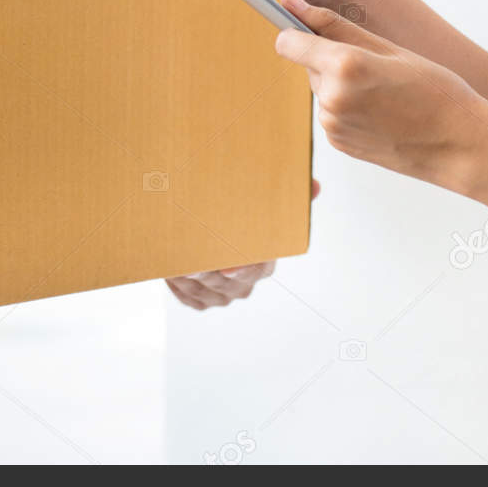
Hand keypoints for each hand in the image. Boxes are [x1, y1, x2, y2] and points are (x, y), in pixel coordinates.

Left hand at [165, 179, 320, 309]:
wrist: (219, 241)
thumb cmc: (244, 225)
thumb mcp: (265, 210)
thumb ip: (292, 197)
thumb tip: (316, 185)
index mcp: (263, 264)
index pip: (256, 269)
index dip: (242, 269)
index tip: (228, 267)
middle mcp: (245, 284)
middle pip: (226, 283)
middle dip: (207, 274)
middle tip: (189, 265)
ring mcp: (225, 295)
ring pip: (205, 292)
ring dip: (188, 280)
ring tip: (174, 264)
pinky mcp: (204, 301)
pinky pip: (191, 299)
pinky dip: (180, 287)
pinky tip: (172, 271)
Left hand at [273, 0, 487, 192]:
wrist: (460, 144)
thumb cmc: (435, 91)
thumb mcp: (389, 48)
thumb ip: (333, 25)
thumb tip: (290, 4)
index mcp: (344, 66)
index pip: (287, 42)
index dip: (297, 34)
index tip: (310, 31)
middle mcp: (332, 97)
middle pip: (309, 65)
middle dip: (332, 61)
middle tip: (377, 69)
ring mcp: (333, 124)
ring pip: (322, 89)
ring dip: (342, 86)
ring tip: (384, 94)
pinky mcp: (338, 142)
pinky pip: (332, 113)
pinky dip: (349, 108)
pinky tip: (380, 112)